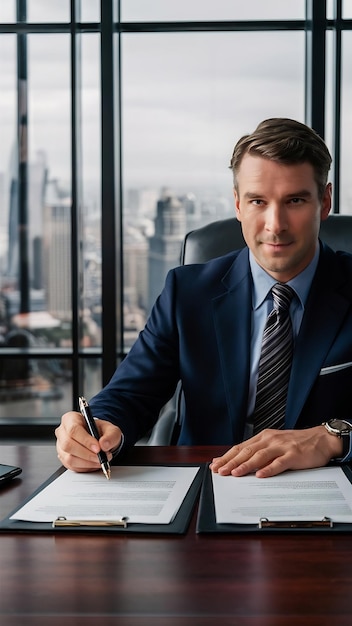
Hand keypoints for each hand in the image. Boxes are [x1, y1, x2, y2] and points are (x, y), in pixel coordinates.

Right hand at [55, 411, 122, 472]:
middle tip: (100, 457)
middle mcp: (62, 432)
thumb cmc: (101, 431)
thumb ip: (111, 436)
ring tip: (100, 460)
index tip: (98, 448)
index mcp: (71, 419)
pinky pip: (72, 466)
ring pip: (69, 458)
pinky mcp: (64, 458)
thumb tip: (104, 445)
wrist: (99, 440)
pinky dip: (85, 467)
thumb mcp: (111, 429)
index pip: (73, 429)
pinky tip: (94, 463)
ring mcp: (61, 446)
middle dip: (87, 454)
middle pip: (68, 445)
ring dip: (87, 462)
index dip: (85, 440)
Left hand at [209, 426, 343, 477]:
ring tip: (235, 473)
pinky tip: (261, 475)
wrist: (321, 439)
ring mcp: (282, 447)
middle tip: (219, 471)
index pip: (240, 447)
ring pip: (260, 456)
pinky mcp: (294, 455)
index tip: (214, 465)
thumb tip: (235, 461)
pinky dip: (269, 469)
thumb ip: (257, 451)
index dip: (226, 456)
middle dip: (231, 462)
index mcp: (263, 437)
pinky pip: (279, 463)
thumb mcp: (274, 444)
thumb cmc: (296, 444)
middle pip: (246, 451)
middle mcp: (270, 440)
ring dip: (246, 465)